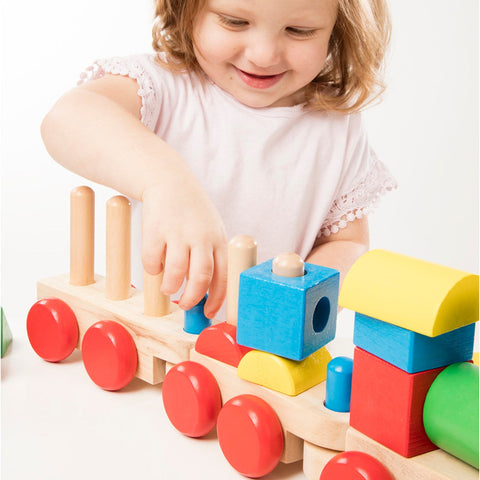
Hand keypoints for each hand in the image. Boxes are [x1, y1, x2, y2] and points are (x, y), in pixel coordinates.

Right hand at [141, 178, 227, 318]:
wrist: (169, 181)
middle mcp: (201, 236)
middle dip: (193, 298)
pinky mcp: (155, 230)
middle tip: (185, 305)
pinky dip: (153, 269)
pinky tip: (155, 264)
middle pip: (201, 277)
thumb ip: (210, 257)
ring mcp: (178, 233)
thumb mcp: (210, 230)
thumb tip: (204, 294)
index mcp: (218, 239)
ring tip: (168, 288)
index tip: (208, 313)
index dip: (217, 299)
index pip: (223, 276)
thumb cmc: (193, 213)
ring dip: (170, 287)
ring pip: (175, 273)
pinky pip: (152, 262)